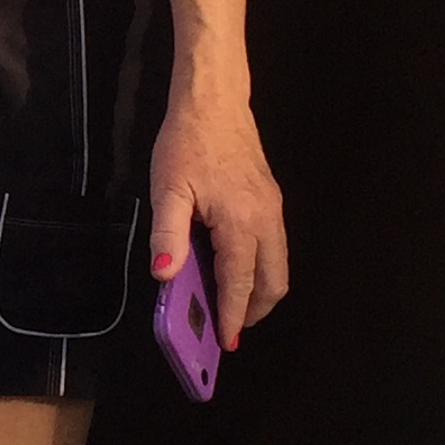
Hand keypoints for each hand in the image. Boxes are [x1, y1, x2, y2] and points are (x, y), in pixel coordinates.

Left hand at [149, 84, 286, 348]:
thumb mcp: (167, 188)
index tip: (226, 344)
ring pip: (279, 266)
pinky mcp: (271, 200)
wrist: (214, 100)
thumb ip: (169, 234)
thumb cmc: (187, 142)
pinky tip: (234, 268)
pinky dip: (261, 268)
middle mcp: (267, 220)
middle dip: (253, 310)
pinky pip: (274, 247)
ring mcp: (273, 209)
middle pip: (274, 282)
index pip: (240, 282)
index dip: (232, 316)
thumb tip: (166, 275)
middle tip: (228, 327)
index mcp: (241, 222)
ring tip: (230, 304)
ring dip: (259, 290)